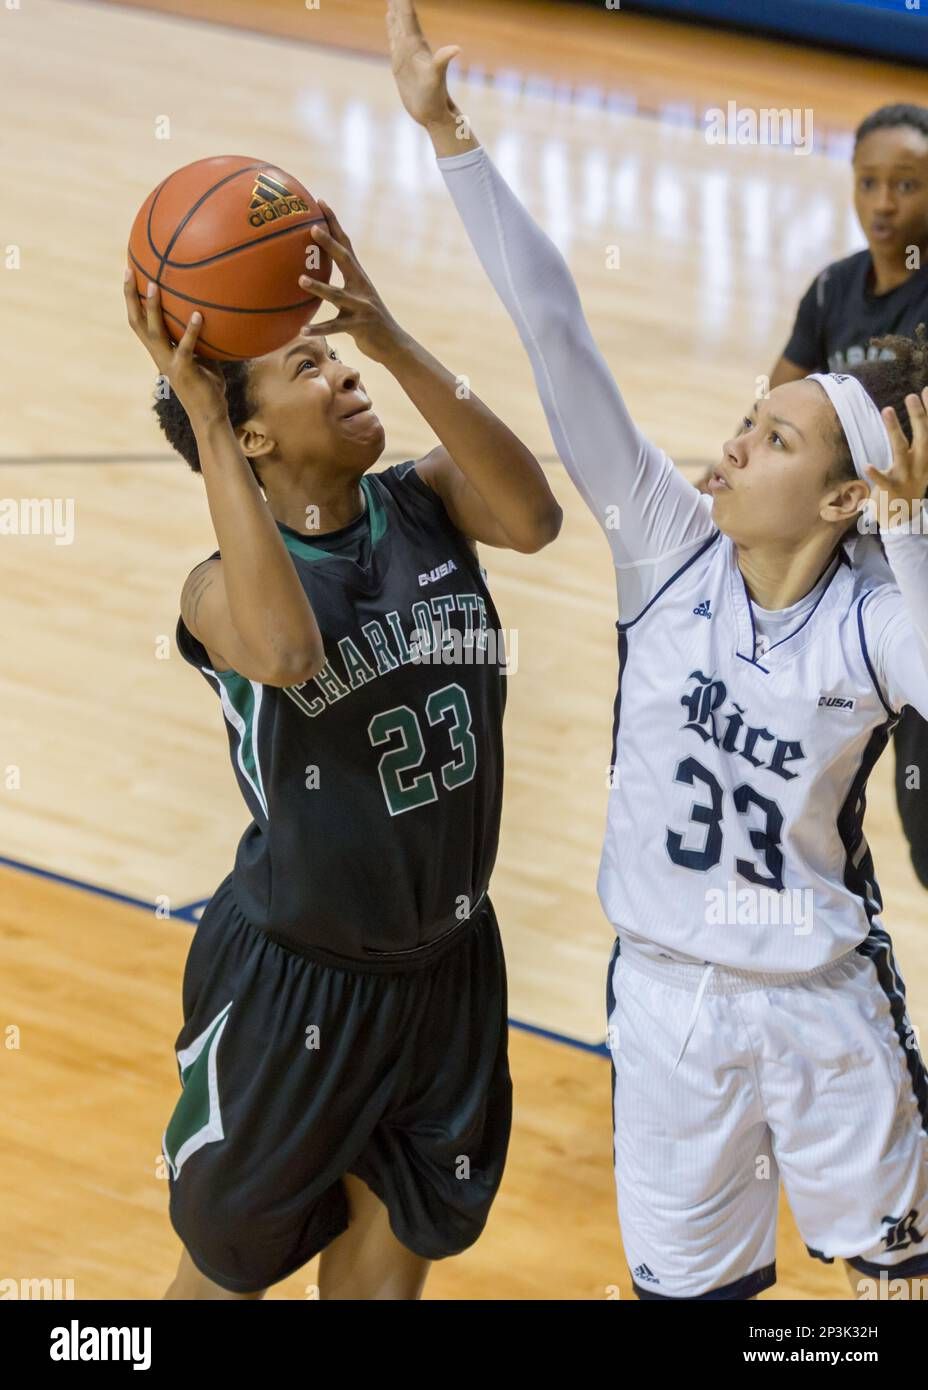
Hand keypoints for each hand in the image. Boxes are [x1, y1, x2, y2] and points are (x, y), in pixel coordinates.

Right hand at [123, 270, 226, 424]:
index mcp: (160, 351)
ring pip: (154, 331)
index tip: (130, 275)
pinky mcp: (184, 371)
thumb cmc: (209, 387)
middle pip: (137, 322)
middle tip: (129, 270)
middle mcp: (159, 355)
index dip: (132, 300)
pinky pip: (186, 347)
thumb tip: (211, 314)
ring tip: (154, 285)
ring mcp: (169, 363)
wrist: (209, 416)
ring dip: (152, 308)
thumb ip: (201, 339)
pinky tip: (198, 315)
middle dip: (130, 296)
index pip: (140, 322)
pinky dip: (191, 331)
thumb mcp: (204, 358)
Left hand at [299, 201, 405, 363]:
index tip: (320, 202)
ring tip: (301, 279)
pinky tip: (302, 331)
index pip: (345, 244)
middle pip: (345, 260)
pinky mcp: (360, 327)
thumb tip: (311, 276)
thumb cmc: (368, 322)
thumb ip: (338, 287)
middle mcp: (361, 287)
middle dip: (329, 243)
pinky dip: (318, 329)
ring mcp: (362, 307)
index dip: (333, 223)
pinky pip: (335, 327)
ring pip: (338, 295)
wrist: (393, 344)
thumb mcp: (355, 300)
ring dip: (319, 287)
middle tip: (312, 228)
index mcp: (359, 277)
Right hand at [386, 0, 460, 130]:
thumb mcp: (437, 78)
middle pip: (404, 16)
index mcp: (417, 45)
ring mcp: (405, 52)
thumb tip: (456, 49)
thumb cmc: (434, 98)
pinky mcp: (400, 61)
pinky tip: (390, 17)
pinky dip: (391, 25)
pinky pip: (394, 37)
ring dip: (394, 9)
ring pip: (398, 24)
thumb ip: (443, 61)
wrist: (432, 114)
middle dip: (398, 1)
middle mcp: (412, 45)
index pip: (409, 16)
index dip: (403, 1)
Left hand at [866, 389, 927, 527]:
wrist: (904, 520)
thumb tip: (918, 419)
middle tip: (911, 397)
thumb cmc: (909, 486)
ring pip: (901, 451)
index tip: (927, 390)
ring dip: (894, 430)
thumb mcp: (920, 465)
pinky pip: (883, 480)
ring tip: (887, 410)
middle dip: (919, 416)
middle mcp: (920, 465)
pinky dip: (875, 474)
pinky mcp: (891, 490)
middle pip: (923, 437)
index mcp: (927, 458)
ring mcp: (906, 477)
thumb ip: (918, 443)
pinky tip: (867, 465)